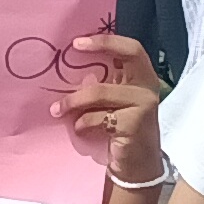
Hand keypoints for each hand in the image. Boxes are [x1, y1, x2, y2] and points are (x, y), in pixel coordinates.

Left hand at [47, 32, 167, 183]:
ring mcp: (144, 105)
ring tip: (56, 110)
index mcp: (142, 77)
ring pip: (101, 91)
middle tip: (71, 49)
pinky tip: (78, 129)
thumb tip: (67, 67)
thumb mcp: (112, 102)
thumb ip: (101, 84)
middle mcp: (147, 87)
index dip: (107, 40)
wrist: (137, 164)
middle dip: (101, 47)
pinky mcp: (135, 125)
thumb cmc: (118, 128)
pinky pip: (99, 117)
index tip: (77, 42)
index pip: (131, 48)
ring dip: (72, 101)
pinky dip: (83, 123)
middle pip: (128, 56)